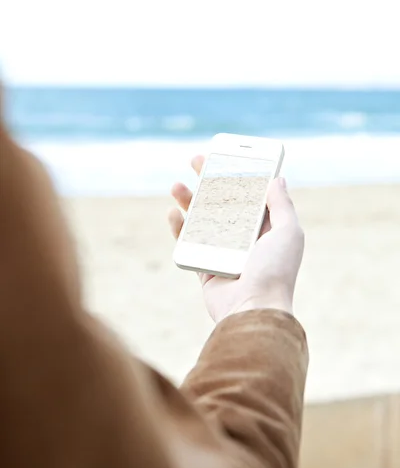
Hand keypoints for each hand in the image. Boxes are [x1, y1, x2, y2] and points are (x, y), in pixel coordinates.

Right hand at [168, 156, 303, 322]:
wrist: (254, 310)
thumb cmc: (275, 271)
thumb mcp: (288, 232)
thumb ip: (282, 205)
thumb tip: (278, 178)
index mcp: (267, 229)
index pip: (251, 195)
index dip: (239, 174)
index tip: (227, 156)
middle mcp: (245, 239)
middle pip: (223, 202)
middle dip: (209, 180)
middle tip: (196, 161)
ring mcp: (223, 252)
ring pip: (202, 219)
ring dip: (189, 200)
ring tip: (176, 185)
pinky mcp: (205, 267)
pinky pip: (189, 242)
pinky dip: (179, 227)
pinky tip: (173, 212)